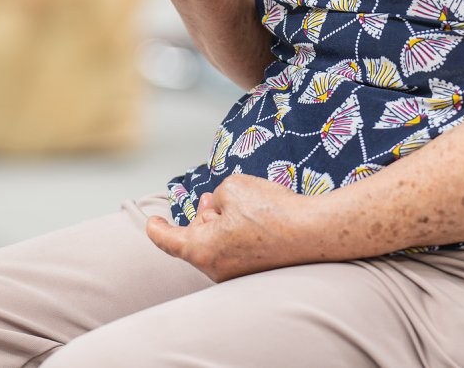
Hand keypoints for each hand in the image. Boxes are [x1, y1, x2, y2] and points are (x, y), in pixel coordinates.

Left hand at [145, 174, 318, 280]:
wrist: (312, 233)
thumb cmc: (270, 211)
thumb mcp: (233, 187)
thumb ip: (217, 196)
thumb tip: (221, 208)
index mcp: (202, 250)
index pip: (169, 241)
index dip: (157, 229)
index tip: (151, 223)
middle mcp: (216, 269)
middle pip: (197, 241)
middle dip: (201, 219)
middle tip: (209, 199)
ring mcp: (237, 276)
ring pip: (218, 246)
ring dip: (221, 226)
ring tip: (240, 206)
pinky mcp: (257, 274)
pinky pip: (237, 252)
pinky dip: (238, 235)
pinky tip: (256, 220)